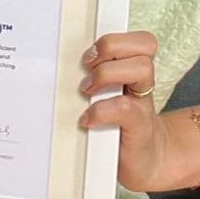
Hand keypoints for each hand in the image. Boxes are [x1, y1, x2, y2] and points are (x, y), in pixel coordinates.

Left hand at [78, 31, 167, 192]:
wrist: (143, 161)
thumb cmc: (118, 126)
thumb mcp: (104, 97)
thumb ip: (91, 78)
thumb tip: (56, 67)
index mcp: (133, 70)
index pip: (138, 39)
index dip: (115, 37)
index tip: (88, 53)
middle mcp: (141, 82)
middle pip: (143, 44)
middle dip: (110, 48)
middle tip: (88, 66)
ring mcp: (143, 103)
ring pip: (141, 68)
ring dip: (107, 74)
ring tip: (88, 91)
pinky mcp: (139, 126)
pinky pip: (124, 107)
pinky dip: (101, 110)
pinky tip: (88, 119)